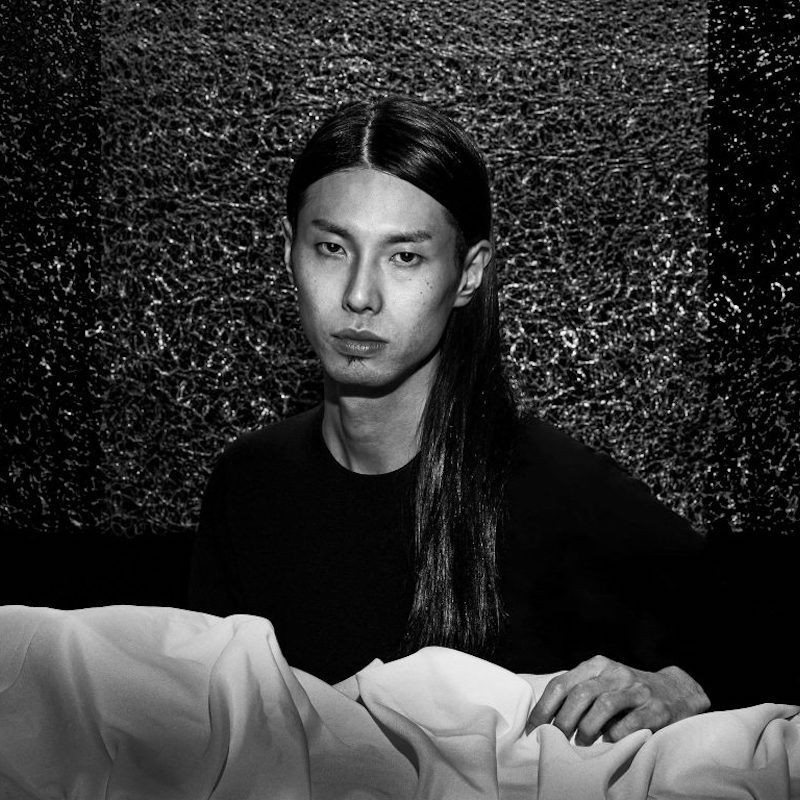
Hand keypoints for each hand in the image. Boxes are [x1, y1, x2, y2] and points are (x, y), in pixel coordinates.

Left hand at [526, 655, 709, 744]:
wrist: (676, 691)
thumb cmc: (628, 691)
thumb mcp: (603, 682)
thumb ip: (579, 692)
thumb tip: (546, 719)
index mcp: (597, 665)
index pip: (561, 684)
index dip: (544, 708)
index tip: (533, 729)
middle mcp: (615, 673)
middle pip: (579, 695)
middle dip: (564, 721)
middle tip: (558, 740)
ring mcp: (636, 689)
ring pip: (602, 707)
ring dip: (586, 729)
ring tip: (581, 743)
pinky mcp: (656, 708)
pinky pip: (628, 724)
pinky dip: (613, 736)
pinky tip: (608, 742)